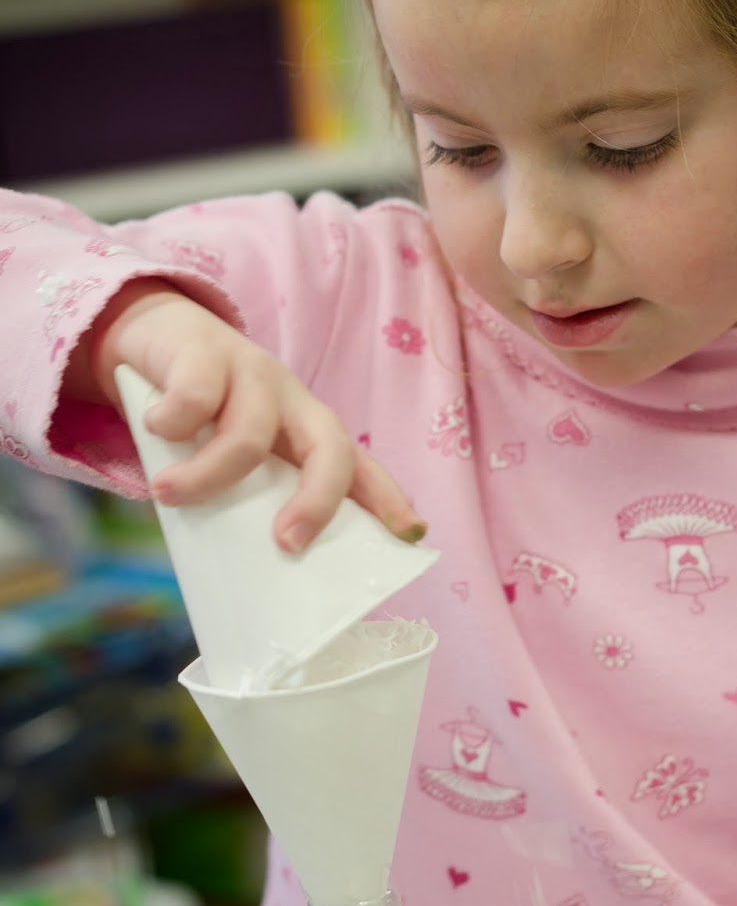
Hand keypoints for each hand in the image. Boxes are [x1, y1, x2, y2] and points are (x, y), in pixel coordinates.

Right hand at [77, 280, 425, 552]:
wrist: (156, 335)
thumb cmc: (200, 414)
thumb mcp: (230, 453)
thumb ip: (243, 495)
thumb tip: (240, 571)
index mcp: (307, 431)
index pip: (360, 467)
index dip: (388, 500)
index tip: (410, 534)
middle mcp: (292, 401)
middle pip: (331, 447)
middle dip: (318, 500)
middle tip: (286, 542)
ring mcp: (252, 372)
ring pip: (250, 433)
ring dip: (207, 474)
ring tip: (168, 493)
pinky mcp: (206, 353)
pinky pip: (196, 397)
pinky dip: (171, 422)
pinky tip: (156, 428)